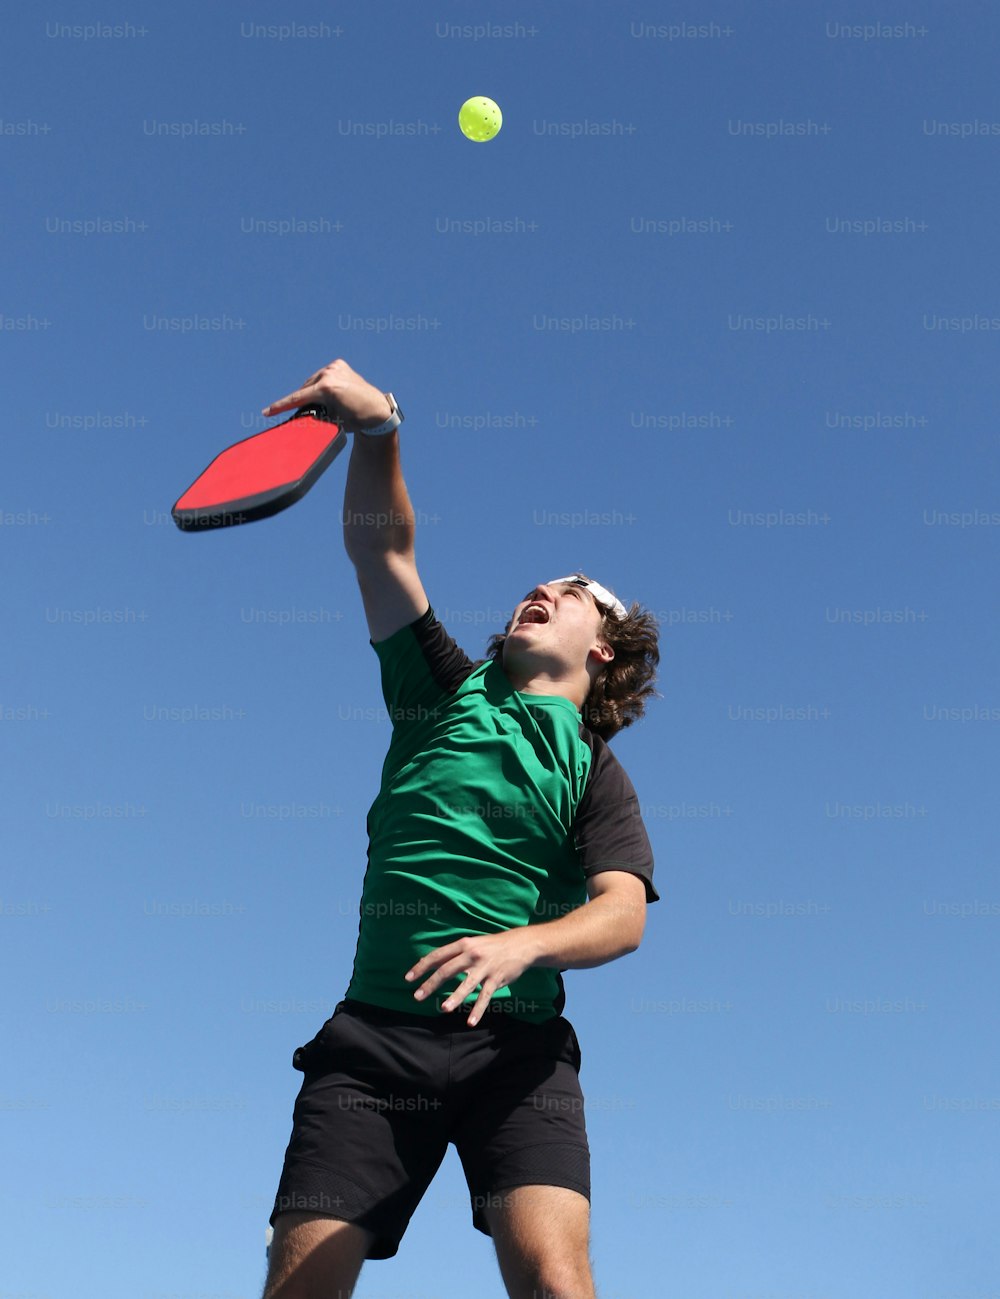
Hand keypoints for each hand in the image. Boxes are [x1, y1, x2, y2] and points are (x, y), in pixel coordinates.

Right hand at [262, 358, 390, 431]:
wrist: (377, 411)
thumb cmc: (356, 421)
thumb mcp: (331, 422)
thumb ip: (314, 415)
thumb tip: (300, 414)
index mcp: (327, 389)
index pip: (298, 398)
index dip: (281, 406)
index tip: (266, 411)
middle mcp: (329, 374)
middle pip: (305, 389)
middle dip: (303, 401)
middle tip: (303, 413)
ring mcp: (334, 367)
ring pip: (313, 381)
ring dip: (312, 391)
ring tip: (325, 404)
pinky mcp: (339, 364)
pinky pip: (323, 375)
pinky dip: (322, 383)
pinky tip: (331, 393)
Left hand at [404, 929, 539, 1025]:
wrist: (521, 945)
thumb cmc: (493, 946)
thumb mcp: (472, 943)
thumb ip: (454, 953)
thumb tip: (432, 962)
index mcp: (464, 944)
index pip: (438, 955)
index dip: (422, 966)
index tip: (408, 978)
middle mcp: (472, 954)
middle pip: (447, 970)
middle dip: (431, 984)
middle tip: (417, 996)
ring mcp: (485, 967)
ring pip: (466, 984)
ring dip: (455, 997)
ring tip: (444, 1009)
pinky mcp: (496, 979)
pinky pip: (485, 996)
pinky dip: (478, 1010)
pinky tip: (470, 1022)